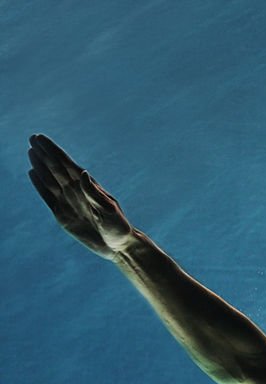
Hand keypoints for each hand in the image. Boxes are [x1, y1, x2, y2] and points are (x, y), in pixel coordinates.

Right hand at [28, 134, 135, 258]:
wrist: (117, 245)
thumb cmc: (117, 227)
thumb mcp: (108, 210)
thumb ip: (94, 193)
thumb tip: (82, 173)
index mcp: (88, 186)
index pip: (67, 164)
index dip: (54, 150)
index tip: (41, 138)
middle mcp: (77, 191)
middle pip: (56, 168)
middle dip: (45, 153)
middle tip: (32, 137)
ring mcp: (69, 201)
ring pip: (50, 179)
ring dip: (40, 165)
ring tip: (31, 151)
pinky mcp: (62, 214)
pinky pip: (47, 196)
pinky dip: (39, 184)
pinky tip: (33, 173)